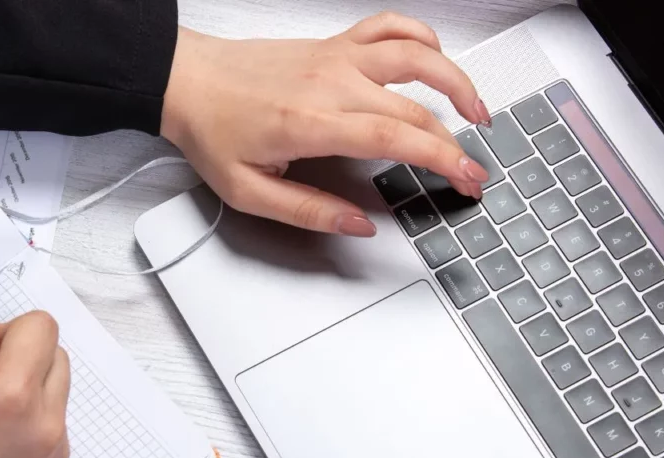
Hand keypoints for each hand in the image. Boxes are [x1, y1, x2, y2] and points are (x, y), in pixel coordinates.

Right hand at [0, 312, 70, 457]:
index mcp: (11, 395)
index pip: (40, 326)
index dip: (4, 330)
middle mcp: (45, 420)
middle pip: (54, 352)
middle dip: (18, 354)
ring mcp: (56, 447)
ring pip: (56, 385)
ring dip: (26, 382)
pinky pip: (54, 419)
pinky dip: (30, 414)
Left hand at [161, 12, 491, 237]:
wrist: (186, 81)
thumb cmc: (212, 130)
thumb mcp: (248, 191)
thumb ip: (308, 211)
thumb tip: (358, 224)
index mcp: (312, 122)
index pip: (396, 138)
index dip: (442, 160)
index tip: (467, 180)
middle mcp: (331, 83)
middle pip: (413, 109)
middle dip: (455, 142)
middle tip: (472, 171)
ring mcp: (335, 57)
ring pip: (415, 55)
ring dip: (455, 80)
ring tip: (477, 109)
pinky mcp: (332, 44)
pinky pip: (387, 27)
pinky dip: (420, 35)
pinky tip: (435, 55)